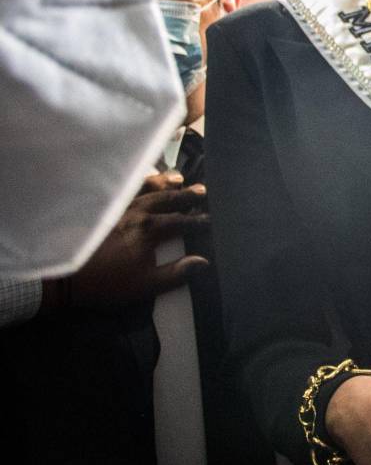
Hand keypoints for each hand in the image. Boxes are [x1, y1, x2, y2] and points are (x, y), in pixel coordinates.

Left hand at [66, 172, 208, 308]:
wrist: (63, 278)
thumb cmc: (107, 282)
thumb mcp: (145, 285)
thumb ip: (176, 273)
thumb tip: (203, 261)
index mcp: (149, 229)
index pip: (182, 221)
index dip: (199, 221)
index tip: (212, 220)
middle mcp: (136, 211)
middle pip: (166, 198)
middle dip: (186, 195)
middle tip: (202, 190)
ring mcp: (117, 207)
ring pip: (144, 188)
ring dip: (163, 182)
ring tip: (178, 178)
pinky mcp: (100, 208)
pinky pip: (122, 190)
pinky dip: (135, 183)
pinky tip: (141, 181)